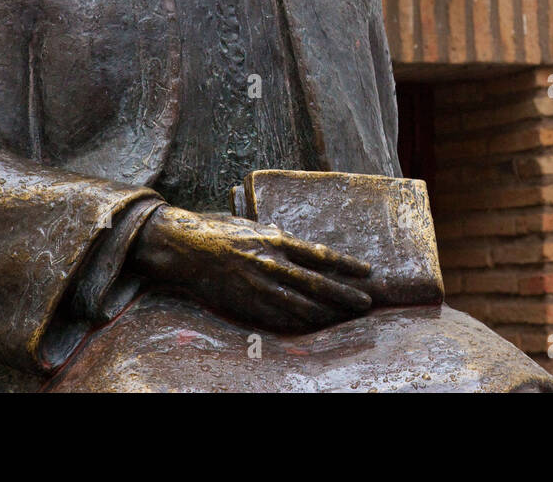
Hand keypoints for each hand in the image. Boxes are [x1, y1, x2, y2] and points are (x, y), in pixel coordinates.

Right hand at [130, 205, 372, 331]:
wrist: (185, 247)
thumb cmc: (219, 231)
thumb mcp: (253, 226)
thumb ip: (275, 236)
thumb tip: (293, 241)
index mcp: (276, 239)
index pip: (321, 255)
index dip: (346, 264)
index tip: (366, 271)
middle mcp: (272, 262)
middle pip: (317, 283)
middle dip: (345, 294)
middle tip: (366, 302)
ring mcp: (259, 285)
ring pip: (301, 304)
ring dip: (327, 312)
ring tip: (346, 317)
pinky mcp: (246, 303)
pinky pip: (278, 317)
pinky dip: (299, 322)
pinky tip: (314, 326)